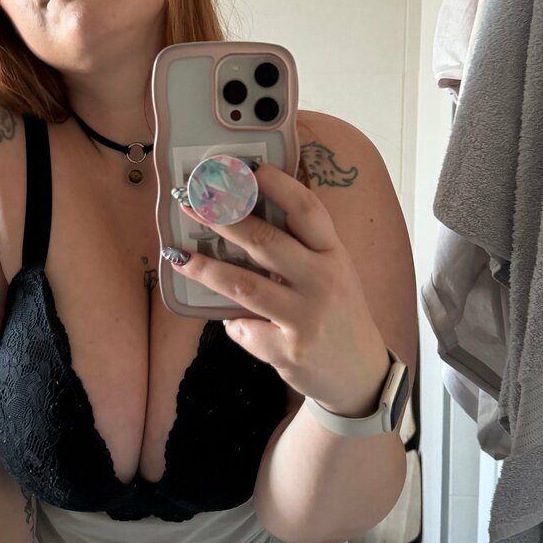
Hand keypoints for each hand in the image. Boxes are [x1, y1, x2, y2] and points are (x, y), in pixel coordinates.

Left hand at [168, 161, 388, 413]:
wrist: (362, 375)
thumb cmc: (339, 316)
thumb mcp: (332, 274)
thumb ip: (299, 250)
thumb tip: (243, 220)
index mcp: (333, 256)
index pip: (306, 210)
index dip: (276, 184)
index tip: (245, 167)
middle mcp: (323, 282)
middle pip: (266, 242)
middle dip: (224, 218)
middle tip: (191, 202)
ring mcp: (306, 318)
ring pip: (245, 286)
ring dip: (207, 268)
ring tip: (180, 255)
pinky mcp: (290, 351)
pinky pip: (247, 330)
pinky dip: (234, 325)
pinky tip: (229, 321)